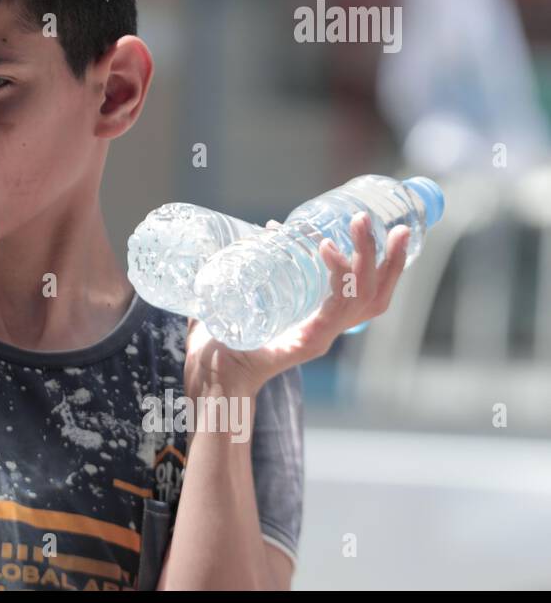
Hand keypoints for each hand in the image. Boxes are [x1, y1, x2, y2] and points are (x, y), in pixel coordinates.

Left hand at [184, 211, 410, 399]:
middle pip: (375, 295)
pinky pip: (335, 307)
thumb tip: (261, 231)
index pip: (366, 294)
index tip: (392, 231)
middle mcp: (326, 331)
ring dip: (364, 256)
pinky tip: (328, 250)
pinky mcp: (309, 343)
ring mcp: (320, 338)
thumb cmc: (218, 343)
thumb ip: (252, 268)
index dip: (385, 266)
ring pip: (362, 296)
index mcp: (318, 321)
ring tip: (360, 223)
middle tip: (393, 225)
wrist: (208, 379)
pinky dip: (337, 276)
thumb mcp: (241, 298)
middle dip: (390, 258)